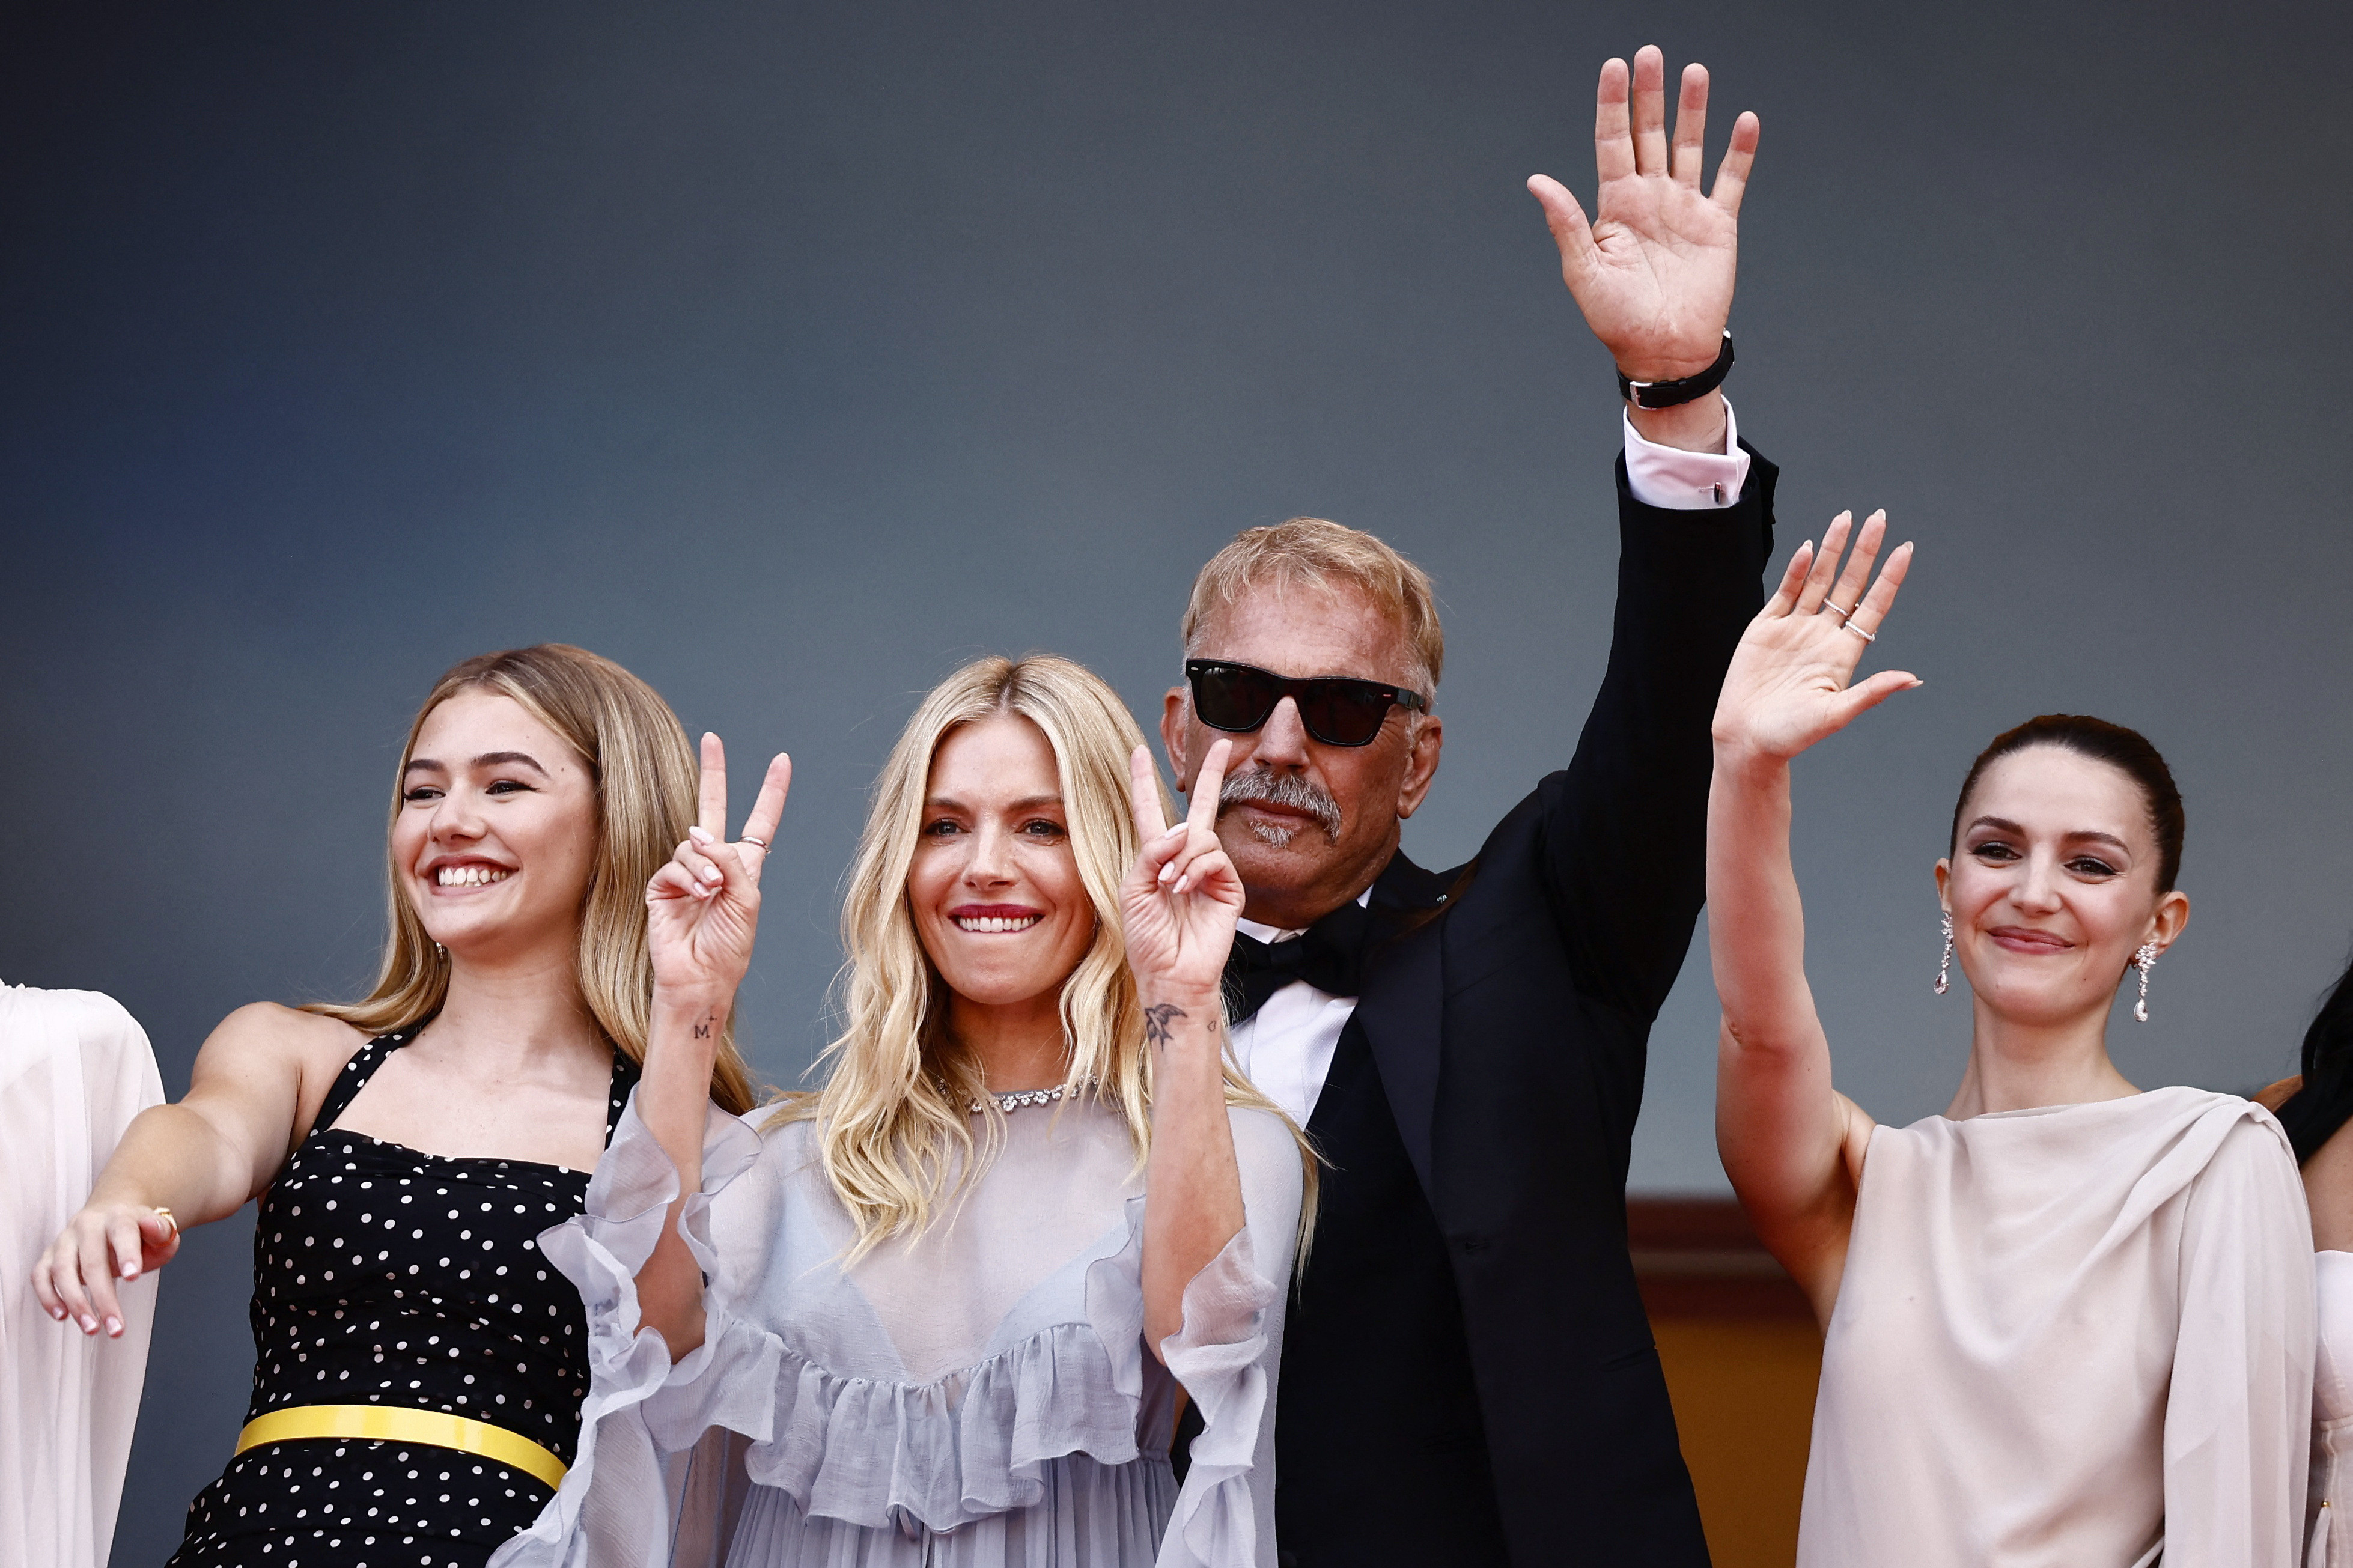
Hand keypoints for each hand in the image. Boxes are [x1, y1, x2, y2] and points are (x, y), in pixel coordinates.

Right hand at [31, 1202, 179, 1336]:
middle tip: (116, 1327)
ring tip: (91, 1329)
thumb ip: (162, 1231)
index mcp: (119, 1216)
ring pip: (62, 1271)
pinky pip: (40, 1276)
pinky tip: (62, 1316)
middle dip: (103, 1298)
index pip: (123, 1233)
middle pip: (92, 1262)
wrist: (112, 1217)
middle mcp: (88, 1225)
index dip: (127, 1254)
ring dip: (75, 1303)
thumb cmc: (139, 1233)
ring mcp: (65, 1240)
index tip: (133, 1277)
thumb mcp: (161, 1231)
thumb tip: (153, 1226)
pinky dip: (48, 1296)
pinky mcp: (50, 1255)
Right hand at [646, 733, 790, 1011]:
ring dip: (704, 865)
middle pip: (712, 808)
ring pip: (692, 844)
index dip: (771, 792)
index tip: (782, 760)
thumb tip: (699, 833)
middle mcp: (714, 864)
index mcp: (743, 867)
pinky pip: (673, 866)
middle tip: (713, 738)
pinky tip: (697, 894)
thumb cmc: (730, 946)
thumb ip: (729, 862)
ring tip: (711, 890)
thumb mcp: (747, 900)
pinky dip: (687, 877)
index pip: (760, 822)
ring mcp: (686, 873)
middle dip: (714, 773)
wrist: (703, 977)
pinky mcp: (661, 886)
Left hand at [1121, 740, 1245, 1008]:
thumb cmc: (1146, 937)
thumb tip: (1181, 830)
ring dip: (1180, 858)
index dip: (1143, 782)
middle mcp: (1185, 860)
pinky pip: (1214, 858)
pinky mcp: (1229, 887)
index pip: (1151, 812)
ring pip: (1201, 836)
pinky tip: (1183, 889)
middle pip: (1200, 807)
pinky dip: (1195, 869)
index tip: (1137, 752)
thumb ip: (1150, 854)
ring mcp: (1210, 873)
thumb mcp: (1133, 889)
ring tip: (1169, 886)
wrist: (1169, 972)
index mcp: (1157, 858)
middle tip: (1221, 745)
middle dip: (1211, 775)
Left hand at [1528, 46, 1758, 381]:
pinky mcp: (1717, 225)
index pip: (1611, 142)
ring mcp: (1684, 209)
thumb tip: (1537, 181)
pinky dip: (1739, 151)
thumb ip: (1565, 223)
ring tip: (1695, 71)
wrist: (1663, 353)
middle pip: (1649, 134)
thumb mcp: (1584, 272)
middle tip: (1650, 55)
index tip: (1613, 67)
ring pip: (1689, 146)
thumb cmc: (1617, 320)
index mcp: (1614, 206)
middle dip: (1649, 95)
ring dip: (1693, 110)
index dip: (1612, 105)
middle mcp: (1649, 199)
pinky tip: (1744, 120)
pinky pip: (1730, 180)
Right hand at [1712, 511, 1918, 764]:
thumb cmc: (1791, 735)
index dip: (1890, 578)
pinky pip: (1784, 592)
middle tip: (1879, 519)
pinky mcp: (1765, 629)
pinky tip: (1808, 549)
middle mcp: (1822, 636)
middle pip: (1849, 584)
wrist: (1746, 740)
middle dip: (1864, 551)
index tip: (1905, 549)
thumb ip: (1872, 692)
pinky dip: (1796, 570)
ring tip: (1845, 520)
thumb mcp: (1836, 715)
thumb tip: (1913, 680)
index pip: (1873, 606)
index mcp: (1844, 654)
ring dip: (1831, 551)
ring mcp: (1794, 629)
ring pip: (1818, 581)